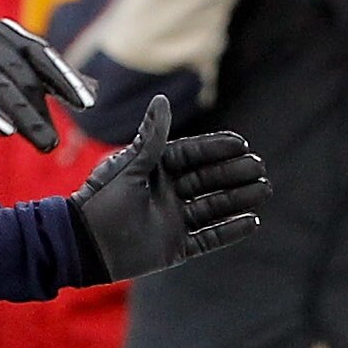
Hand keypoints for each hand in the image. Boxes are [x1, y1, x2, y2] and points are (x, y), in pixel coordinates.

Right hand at [0, 14, 95, 151]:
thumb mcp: (9, 57)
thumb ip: (47, 73)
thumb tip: (91, 90)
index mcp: (10, 35)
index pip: (44, 56)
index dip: (66, 79)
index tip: (86, 103)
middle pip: (23, 80)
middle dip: (41, 113)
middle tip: (53, 143)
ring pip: (1, 91)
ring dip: (25, 118)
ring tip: (43, 143)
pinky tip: (5, 131)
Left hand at [69, 95, 268, 279]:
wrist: (83, 245)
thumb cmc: (101, 201)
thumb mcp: (129, 167)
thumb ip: (151, 138)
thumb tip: (162, 100)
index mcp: (154, 170)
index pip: (192, 155)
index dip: (216, 149)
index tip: (241, 144)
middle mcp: (167, 193)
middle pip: (208, 180)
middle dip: (234, 173)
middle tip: (260, 167)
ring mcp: (173, 220)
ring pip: (213, 207)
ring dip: (239, 198)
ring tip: (263, 189)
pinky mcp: (175, 247)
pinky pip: (209, 238)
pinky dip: (231, 231)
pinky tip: (253, 220)